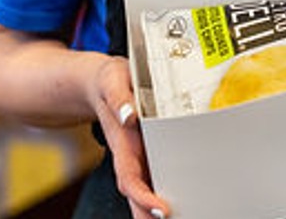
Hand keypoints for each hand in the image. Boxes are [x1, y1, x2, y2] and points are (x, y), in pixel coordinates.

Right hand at [89, 56, 171, 217]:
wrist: (98, 83)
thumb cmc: (109, 81)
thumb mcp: (112, 80)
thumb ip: (119, 97)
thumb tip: (129, 115)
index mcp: (121, 142)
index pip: (130, 178)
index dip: (143, 197)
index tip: (160, 210)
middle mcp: (129, 154)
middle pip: (138, 194)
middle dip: (149, 214)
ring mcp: (138, 155)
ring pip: (147, 188)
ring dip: (157, 208)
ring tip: (187, 216)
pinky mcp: (147, 150)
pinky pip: (157, 174)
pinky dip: (168, 189)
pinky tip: (187, 201)